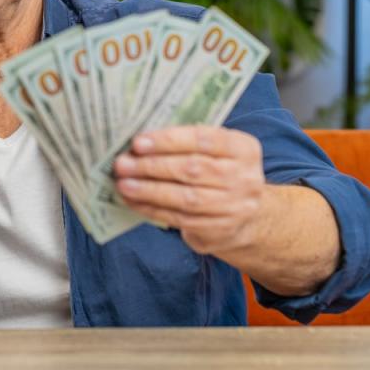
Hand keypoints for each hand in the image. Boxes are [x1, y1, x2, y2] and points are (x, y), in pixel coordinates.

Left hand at [114, 125, 265, 255]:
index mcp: (243, 149)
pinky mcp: (219, 229)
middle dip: (152, 166)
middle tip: (123, 163)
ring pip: (185, 197)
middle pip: (192, 169)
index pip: (204, 140)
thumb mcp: (215, 152)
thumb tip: (140, 143)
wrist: (246, 217)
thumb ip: (186, 144)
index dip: (168, 141)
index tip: (138, 142)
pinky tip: (133, 201)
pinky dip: (152, 209)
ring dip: (149, 190)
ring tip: (123, 184)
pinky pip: (180, 218)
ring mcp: (234, 206)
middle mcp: (244, 177)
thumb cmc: (219, 173)